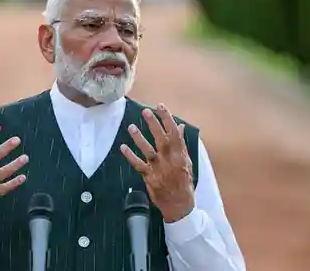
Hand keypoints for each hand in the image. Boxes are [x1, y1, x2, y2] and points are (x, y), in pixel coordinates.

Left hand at [120, 103, 193, 222]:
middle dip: (153, 124)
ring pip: (148, 150)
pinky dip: (130, 156)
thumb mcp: (186, 161)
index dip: (167, 119)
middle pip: (161, 138)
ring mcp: (159, 168)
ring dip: (139, 138)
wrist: (179, 203)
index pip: (174, 133)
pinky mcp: (149, 177)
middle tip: (145, 111)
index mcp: (180, 154)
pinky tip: (123, 147)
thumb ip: (181, 143)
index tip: (160, 107)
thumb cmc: (184, 180)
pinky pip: (138, 165)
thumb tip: (180, 126)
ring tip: (131, 127)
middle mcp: (169, 159)